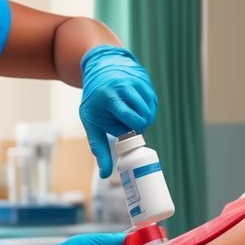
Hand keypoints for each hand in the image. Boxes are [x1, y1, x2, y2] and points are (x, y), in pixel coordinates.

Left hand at [79, 45, 156, 177]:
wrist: (101, 69)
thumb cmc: (94, 100)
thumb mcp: (90, 121)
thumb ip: (98, 147)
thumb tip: (104, 174)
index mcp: (110, 96)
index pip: (129, 116)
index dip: (132, 128)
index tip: (127, 131)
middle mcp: (125, 86)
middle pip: (143, 115)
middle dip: (138, 124)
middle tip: (128, 124)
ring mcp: (137, 81)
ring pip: (150, 109)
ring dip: (144, 118)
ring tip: (130, 115)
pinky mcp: (146, 80)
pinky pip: (153, 102)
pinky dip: (147, 109)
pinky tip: (136, 107)